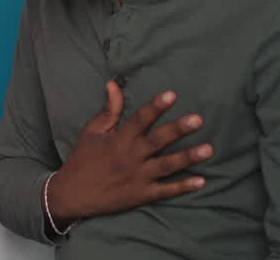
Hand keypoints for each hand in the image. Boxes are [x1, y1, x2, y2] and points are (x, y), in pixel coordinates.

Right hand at [48, 81, 212, 223]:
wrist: (71, 195)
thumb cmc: (82, 160)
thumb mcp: (91, 132)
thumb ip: (108, 110)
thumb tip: (113, 84)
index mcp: (118, 140)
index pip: (139, 120)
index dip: (155, 107)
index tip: (171, 95)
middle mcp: (130, 157)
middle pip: (157, 141)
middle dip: (178, 129)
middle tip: (198, 119)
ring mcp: (137, 178)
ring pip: (166, 166)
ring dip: (187, 157)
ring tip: (208, 149)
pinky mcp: (141, 195)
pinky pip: (165, 191)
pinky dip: (182, 187)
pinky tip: (201, 181)